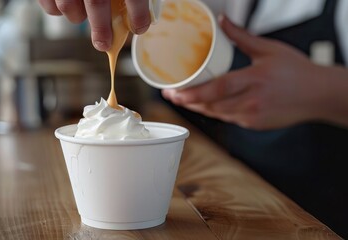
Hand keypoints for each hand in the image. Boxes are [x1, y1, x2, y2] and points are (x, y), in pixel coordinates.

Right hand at [38, 0, 150, 50]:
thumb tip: (139, 14)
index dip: (138, 14)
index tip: (140, 27)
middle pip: (97, 3)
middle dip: (102, 29)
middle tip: (104, 44)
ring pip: (68, 7)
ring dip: (77, 16)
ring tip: (81, 14)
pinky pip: (49, 5)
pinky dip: (55, 9)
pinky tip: (64, 6)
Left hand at [162, 15, 345, 129]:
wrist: (319, 96)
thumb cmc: (297, 71)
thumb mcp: (269, 49)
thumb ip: (242, 36)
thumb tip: (222, 21)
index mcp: (254, 80)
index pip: (217, 90)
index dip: (193, 94)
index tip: (174, 92)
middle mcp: (251, 101)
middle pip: (211, 106)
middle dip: (187, 102)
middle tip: (171, 95)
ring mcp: (252, 116)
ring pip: (216, 114)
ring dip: (198, 108)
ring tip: (183, 99)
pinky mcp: (254, 124)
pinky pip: (228, 118)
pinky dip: (214, 112)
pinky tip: (205, 104)